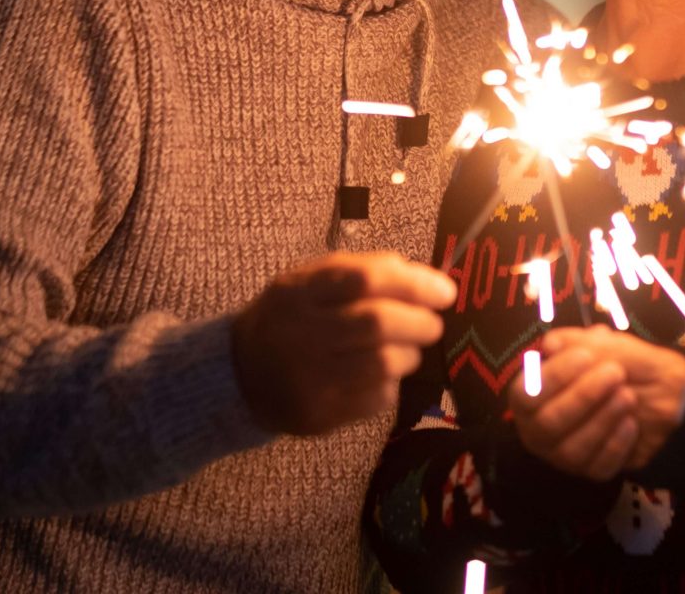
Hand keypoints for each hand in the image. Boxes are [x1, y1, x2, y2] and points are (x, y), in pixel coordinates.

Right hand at [230, 252, 456, 435]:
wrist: (239, 375)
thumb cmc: (292, 318)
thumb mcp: (310, 281)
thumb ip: (361, 270)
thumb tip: (424, 277)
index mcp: (299, 291)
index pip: (364, 280)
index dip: (414, 284)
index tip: (445, 291)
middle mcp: (300, 333)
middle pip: (377, 323)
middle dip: (420, 322)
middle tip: (432, 324)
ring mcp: (308, 378)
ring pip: (383, 363)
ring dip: (410, 354)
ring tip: (408, 349)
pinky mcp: (319, 414)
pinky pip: (376, 398)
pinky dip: (391, 384)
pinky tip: (382, 375)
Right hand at [541, 326, 684, 470]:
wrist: (660, 390)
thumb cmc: (618, 364)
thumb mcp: (601, 344)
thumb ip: (575, 341)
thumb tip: (550, 345)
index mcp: (530, 396)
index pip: (527, 393)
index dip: (554, 375)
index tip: (586, 356)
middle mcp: (539, 429)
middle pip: (549, 422)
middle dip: (583, 396)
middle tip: (615, 373)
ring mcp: (563, 454)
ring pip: (572, 449)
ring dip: (602, 420)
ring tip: (628, 396)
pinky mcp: (591, 470)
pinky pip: (599, 466)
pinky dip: (616, 444)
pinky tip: (632, 423)